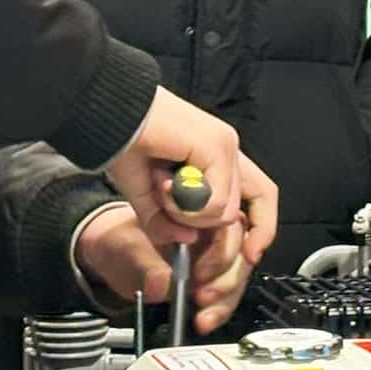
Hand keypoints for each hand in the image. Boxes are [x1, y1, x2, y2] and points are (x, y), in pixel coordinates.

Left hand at [75, 207, 254, 334]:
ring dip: (228, 293)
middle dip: (229, 270)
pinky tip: (207, 320)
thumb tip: (161, 282)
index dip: (254, 231)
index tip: (245, 254)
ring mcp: (214, 247)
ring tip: (204, 313)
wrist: (112, 256)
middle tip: (204, 290)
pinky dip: (221, 307)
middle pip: (243, 241)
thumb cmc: (119, 238)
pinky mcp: (212, 273)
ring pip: (240, 267)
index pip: (235, 210)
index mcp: (195, 199)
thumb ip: (146, 263)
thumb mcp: (125, 244)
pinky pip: (228, 289)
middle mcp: (211, 220)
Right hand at [105, 88, 278, 263]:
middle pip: (243, 211)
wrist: (109, 114)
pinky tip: (161, 180)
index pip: (260, 196)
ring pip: (226, 211)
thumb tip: (189, 239)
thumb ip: (168, 221)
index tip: (249, 256)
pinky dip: (184, 204)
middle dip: (210, 237)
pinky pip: (215, 201)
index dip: (261, 228)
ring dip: (185, 213)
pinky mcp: (215, 146)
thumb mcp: (148, 197)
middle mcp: (227, 150)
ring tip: (159, 186)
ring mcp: (224, 146)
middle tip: (177, 229)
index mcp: (217, 158)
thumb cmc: (125, 144)